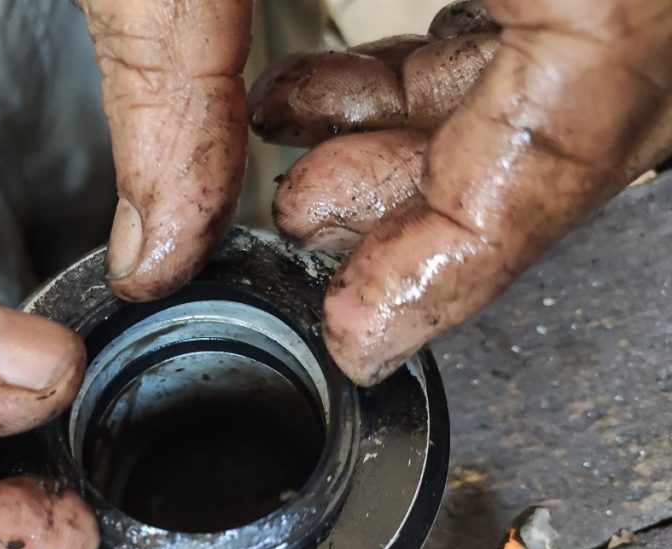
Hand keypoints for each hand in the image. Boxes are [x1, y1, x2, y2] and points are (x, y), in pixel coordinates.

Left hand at [85, 0, 671, 384]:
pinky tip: (310, 98)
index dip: (465, 259)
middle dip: (426, 215)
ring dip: (407, 151)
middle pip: (568, 134)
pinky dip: (412, 81)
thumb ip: (170, 70)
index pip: (575, 142)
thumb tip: (155, 238)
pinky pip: (515, 26)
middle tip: (313, 251)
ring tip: (291, 174)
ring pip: (543, 86)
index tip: (362, 336)